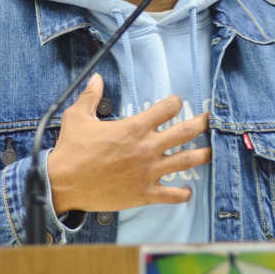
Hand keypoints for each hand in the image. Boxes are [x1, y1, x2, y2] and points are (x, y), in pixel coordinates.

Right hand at [47, 73, 210, 213]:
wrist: (63, 183)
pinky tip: (187, 191)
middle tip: (209, 120)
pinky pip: (171, 195)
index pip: (166, 109)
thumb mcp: (78, 117)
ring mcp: (148, 172)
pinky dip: (182, 194)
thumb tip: (97, 78)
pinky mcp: (144, 193)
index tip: (176, 103)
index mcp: (134, 128)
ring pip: (186, 162)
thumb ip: (90, 96)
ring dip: (202, 156)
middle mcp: (146, 148)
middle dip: (201, 124)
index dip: (174, 103)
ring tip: (211, 152)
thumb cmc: (71, 149)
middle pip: (185, 132)